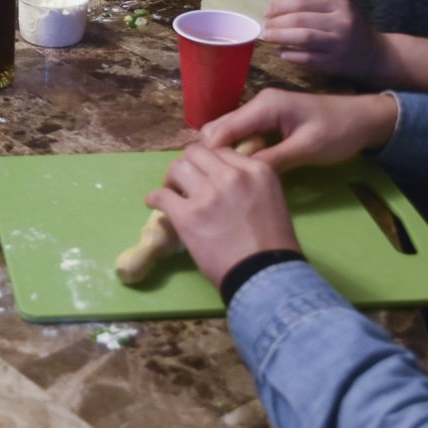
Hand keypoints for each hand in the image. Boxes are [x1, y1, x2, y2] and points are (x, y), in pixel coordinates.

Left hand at [146, 144, 300, 287]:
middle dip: (187, 166)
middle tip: (184, 183)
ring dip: (171, 180)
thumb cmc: (273, 244)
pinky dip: (154, 199)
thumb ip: (248, 182)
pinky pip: (160, 195)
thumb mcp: (271, 198)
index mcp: (256, 170)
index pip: (221, 151)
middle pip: (195, 154)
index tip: (204, 176)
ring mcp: (208, 195)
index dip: (208, 163)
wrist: (265, 275)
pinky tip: (155, 204)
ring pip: (176, 168)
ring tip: (172, 193)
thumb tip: (219, 178)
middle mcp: (231, 175)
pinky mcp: (188, 215)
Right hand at [198, 88, 399, 172]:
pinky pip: (242, 135)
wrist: (365, 119)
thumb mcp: (307, 149)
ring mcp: (261, 110)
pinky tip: (246, 169)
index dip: (211, 155)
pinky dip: (239, 151)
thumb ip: (272, 160)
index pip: (221, 129)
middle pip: (218, 128)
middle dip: (214, 155)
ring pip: (228, 132)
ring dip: (226, 154)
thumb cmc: (339, 131)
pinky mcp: (267, 119)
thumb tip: (238, 176)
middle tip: (219, 183)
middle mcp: (257, 103)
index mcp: (264, 106)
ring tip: (230, 179)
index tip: (209, 182)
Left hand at [262, 0, 387, 80]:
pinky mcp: (334, 63)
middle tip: (264, 27)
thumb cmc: (349, 30)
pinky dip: (290, 55)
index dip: (280, 6)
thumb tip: (276, 9)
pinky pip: (306, 58)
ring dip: (280, 37)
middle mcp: (341, 22)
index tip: (267, 12)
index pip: (303, 1)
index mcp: (340, 5)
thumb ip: (313, 8)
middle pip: (300, 19)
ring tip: (268, 37)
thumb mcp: (338, 12)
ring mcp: (339, 43)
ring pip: (302, 37)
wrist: (375, 56)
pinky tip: (281, 52)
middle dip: (277, 22)